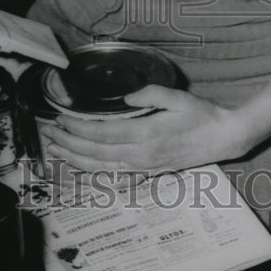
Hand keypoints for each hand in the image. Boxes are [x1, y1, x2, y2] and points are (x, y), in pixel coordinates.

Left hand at [42, 85, 249, 174]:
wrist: (223, 138)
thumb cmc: (201, 114)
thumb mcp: (177, 97)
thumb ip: (150, 94)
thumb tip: (126, 97)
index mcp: (146, 135)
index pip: (102, 134)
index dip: (78, 129)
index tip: (61, 120)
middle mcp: (141, 155)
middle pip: (96, 152)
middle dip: (68, 144)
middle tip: (48, 134)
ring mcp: (144, 167)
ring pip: (101, 168)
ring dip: (75, 160)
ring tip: (56, 151)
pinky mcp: (148, 172)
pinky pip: (115, 175)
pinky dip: (94, 172)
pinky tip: (81, 167)